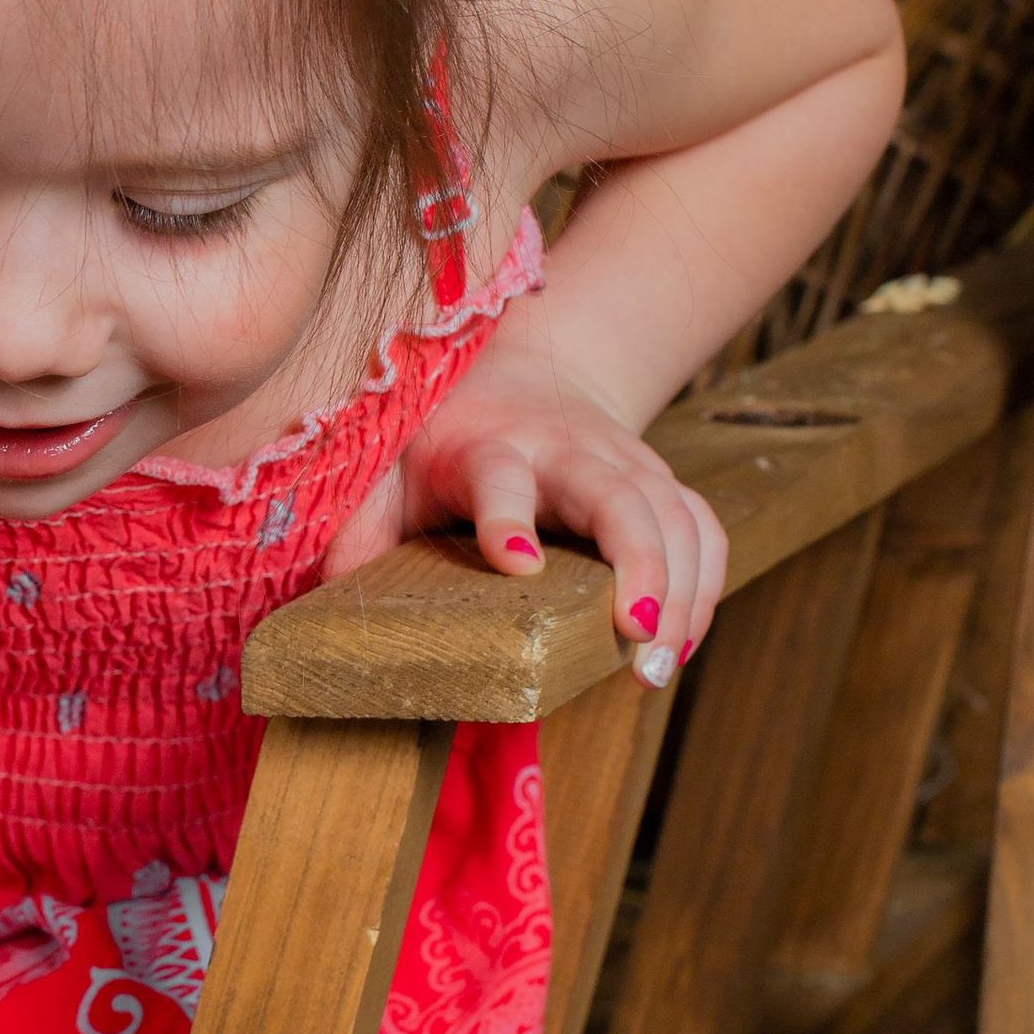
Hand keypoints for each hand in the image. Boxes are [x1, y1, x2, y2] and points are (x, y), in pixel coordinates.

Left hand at [323, 336, 725, 680]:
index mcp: (491, 446)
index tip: (516, 562)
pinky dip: (705, 586)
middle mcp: (570, 450)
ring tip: (656, 666)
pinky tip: (683, 643)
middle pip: (620, 497)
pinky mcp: (661, 483)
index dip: (508, 516)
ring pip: (676, 517)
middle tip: (632, 637)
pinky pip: (705, 530)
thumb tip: (327, 611)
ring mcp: (626, 462)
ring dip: (680, 592)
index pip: (502, 477)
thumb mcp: (390, 471)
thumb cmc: (447, 439)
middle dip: (638, 565)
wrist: (530, 368)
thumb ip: (361, 532)